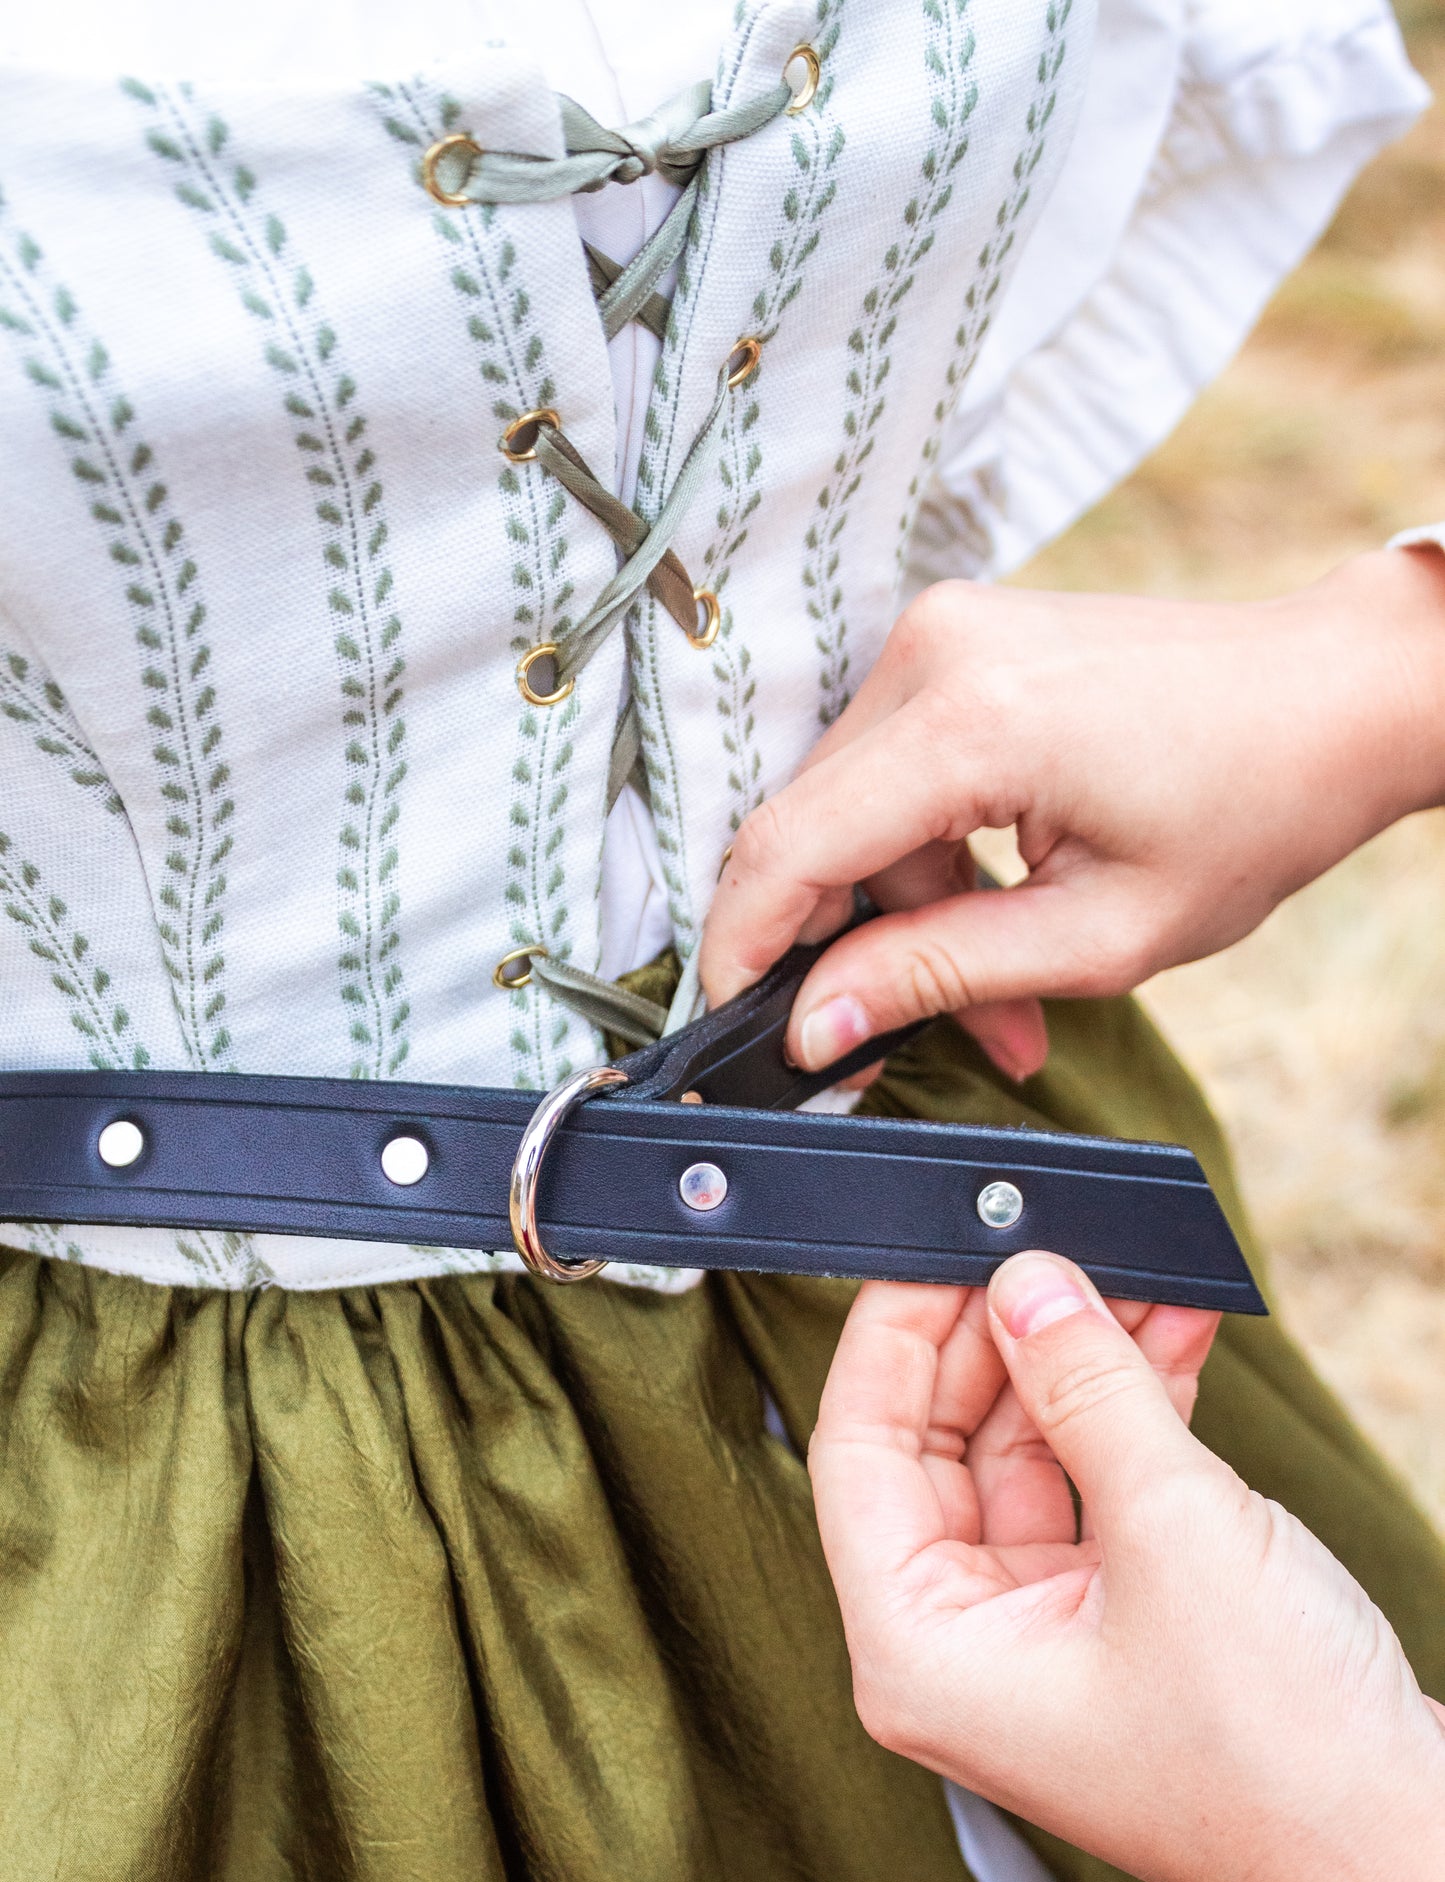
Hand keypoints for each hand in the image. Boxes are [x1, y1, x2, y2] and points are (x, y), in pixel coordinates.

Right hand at [701, 547, 1444, 1071]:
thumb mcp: (1100, 935)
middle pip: (812, 829)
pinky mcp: (958, 638)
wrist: (1334, 696)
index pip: (788, 846)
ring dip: (905, 909)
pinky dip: (929, 849)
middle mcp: (935, 651)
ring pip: (850, 806)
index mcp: (971, 721)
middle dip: (854, 947)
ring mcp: (943, 631)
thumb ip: (938, 975)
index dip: (745, 948)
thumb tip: (815, 1026)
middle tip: (930, 1037)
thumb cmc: (1252, 808)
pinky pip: (891, 765)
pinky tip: (1003, 902)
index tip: (737, 1028)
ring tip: (1004, 994)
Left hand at [809, 1253, 1444, 1881]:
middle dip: (1005, 1337)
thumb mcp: (1171, 1527)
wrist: (1413, 1861)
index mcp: (919, 1652)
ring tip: (1131, 1267)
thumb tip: (1027, 1281)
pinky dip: (1132, 1410)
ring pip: (1029, 1455)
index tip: (936, 1242)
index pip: (858, 1453)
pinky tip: (1172, 1328)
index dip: (895, 1335)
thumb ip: (1086, 1390)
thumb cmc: (1282, 1749)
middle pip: (940, 1445)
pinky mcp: (1119, 1623)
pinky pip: (1097, 1487)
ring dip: (1082, 1361)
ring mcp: (1041, 1636)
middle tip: (1049, 1242)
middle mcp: (962, 1648)